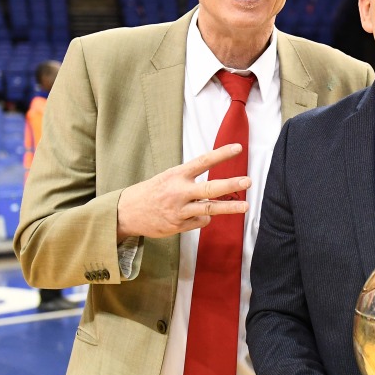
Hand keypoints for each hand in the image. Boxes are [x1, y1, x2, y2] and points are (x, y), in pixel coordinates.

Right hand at [116, 144, 250, 240]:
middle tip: (247, 182)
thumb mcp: (168, 178)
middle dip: (230, 185)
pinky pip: (200, 222)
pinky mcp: (178, 226)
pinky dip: (204, 218)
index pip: (203, 161)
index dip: (221, 154)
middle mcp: (179, 192)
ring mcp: (179, 210)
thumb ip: (189, 179)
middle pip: (210, 189)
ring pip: (209, 209)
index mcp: (176, 175)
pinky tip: (198, 216)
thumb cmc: (152, 192)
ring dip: (229, 208)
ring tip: (246, 207)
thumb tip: (214, 185)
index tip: (238, 148)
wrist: (127, 212)